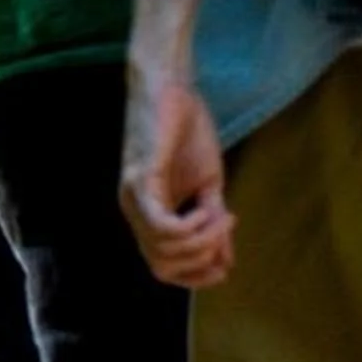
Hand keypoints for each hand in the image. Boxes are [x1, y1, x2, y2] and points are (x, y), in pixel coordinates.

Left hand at [120, 68, 233, 287]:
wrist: (172, 84)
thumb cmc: (187, 127)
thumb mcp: (208, 182)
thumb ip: (213, 220)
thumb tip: (227, 261)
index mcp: (149, 214)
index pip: (163, 267)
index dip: (194, 277)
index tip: (225, 267)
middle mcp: (135, 212)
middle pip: (162, 266)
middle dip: (200, 262)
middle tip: (226, 233)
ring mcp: (134, 197)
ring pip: (163, 249)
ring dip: (202, 242)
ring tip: (224, 216)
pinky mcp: (140, 179)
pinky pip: (160, 225)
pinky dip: (188, 228)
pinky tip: (206, 212)